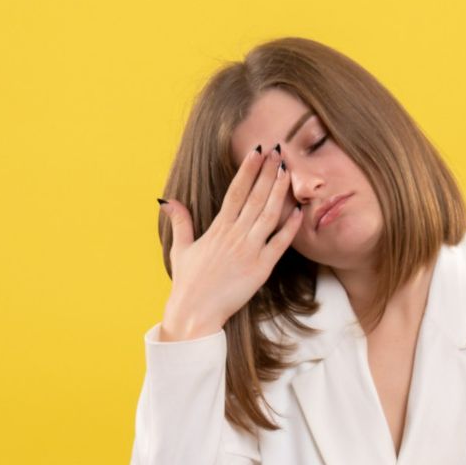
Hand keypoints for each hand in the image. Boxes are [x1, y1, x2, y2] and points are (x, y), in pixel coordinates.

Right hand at [158, 147, 303, 340]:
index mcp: (217, 229)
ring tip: (288, 170)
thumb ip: (180, 222)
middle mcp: (235, 235)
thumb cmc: (188, 283)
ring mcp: (249, 251)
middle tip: (278, 150)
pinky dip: (290, 226)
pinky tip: (299, 210)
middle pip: (255, 196)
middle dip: (267, 172)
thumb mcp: (181, 249)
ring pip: (269, 214)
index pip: (235, 191)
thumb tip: (167, 200)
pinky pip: (279, 243)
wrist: (195, 313)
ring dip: (279, 191)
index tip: (257, 151)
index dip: (247, 169)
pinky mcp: (261, 268)